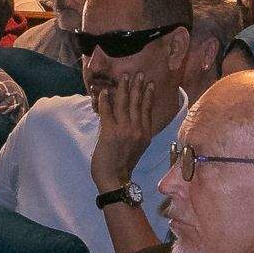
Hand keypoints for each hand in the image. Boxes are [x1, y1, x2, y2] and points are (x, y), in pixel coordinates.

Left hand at [89, 74, 159, 191]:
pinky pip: (107, 111)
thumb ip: (136, 132)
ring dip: (123, 88)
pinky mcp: (110, 132)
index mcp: (145, 134)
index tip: (150, 84)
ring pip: (124, 104)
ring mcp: (124, 130)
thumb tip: (131, 118)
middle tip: (139, 73)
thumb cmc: (123, 165)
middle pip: (138, 103)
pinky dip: (104, 100)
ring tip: (124, 77)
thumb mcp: (137, 147)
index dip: (148, 95)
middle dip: (138, 86)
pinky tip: (103, 92)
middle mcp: (137, 130)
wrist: (114, 179)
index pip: (147, 110)